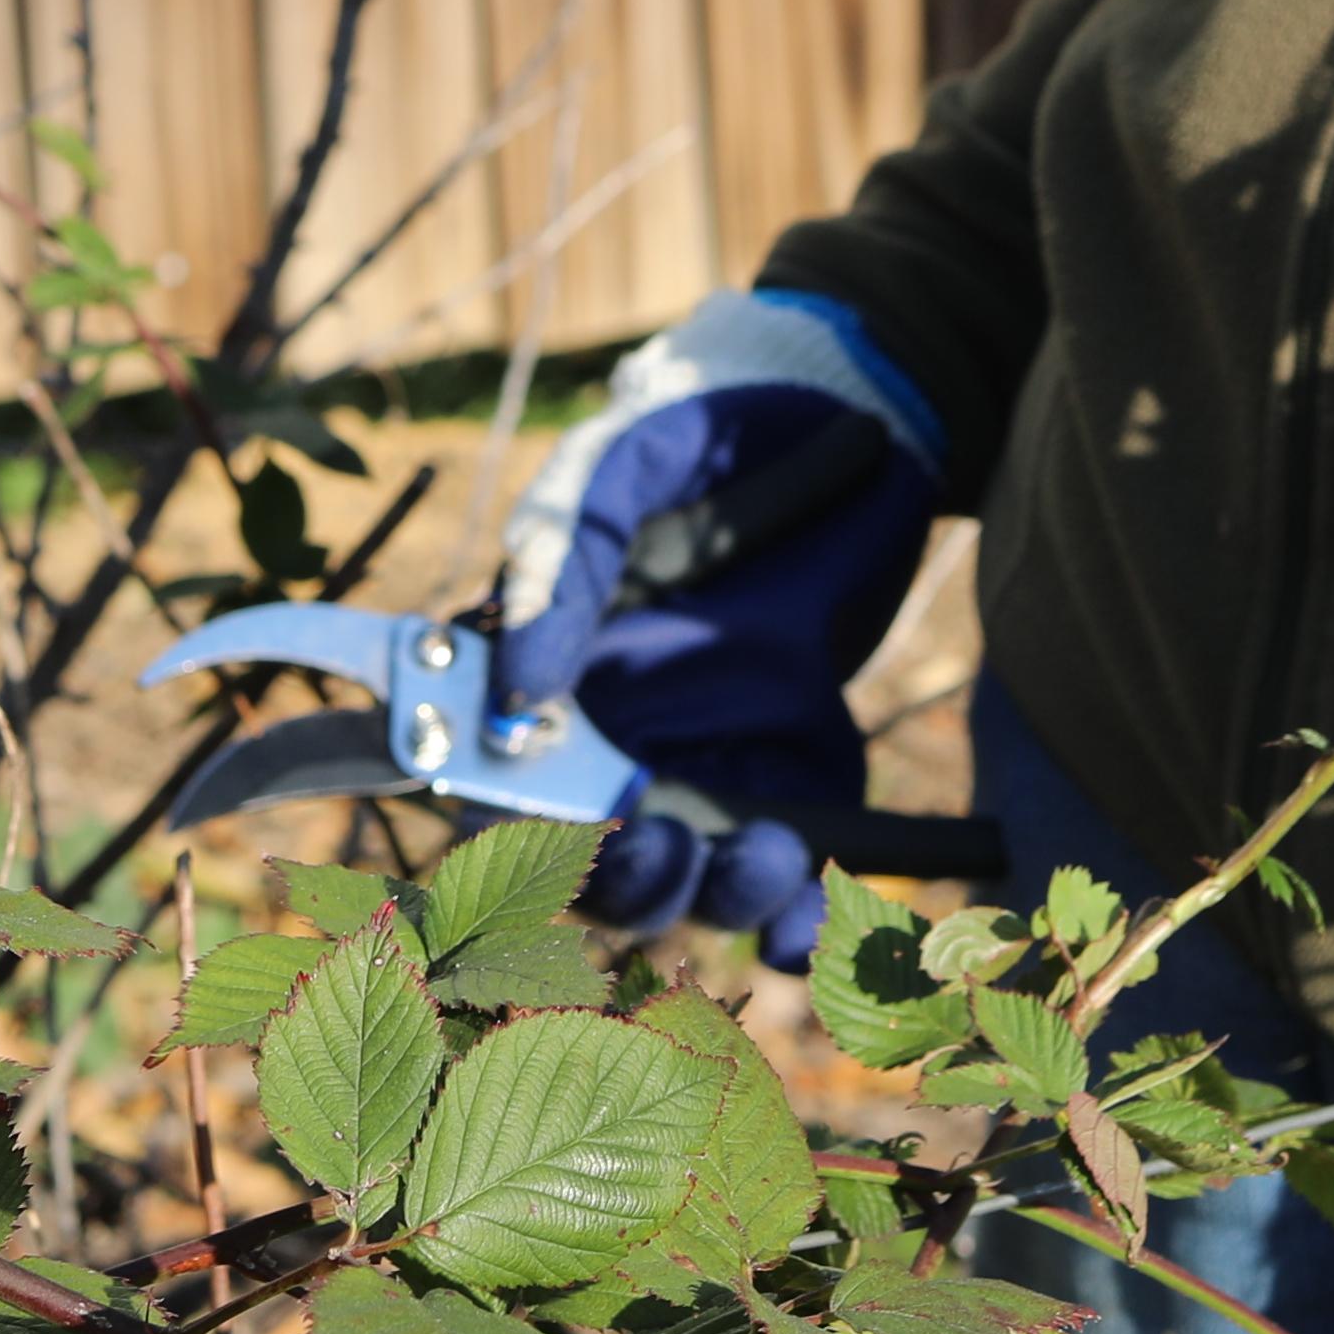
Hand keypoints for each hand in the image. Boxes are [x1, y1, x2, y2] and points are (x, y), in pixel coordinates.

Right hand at [487, 288, 942, 957]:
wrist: (833, 411)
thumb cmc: (690, 434)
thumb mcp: (614, 474)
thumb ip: (563, 563)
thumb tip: (516, 688)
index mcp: (550, 675)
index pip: (501, 786)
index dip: (506, 830)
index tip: (546, 829)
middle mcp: (620, 737)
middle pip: (598, 860)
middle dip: (626, 881)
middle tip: (667, 844)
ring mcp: (713, 761)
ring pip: (691, 881)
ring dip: (715, 895)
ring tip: (765, 851)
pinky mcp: (800, 774)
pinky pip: (787, 879)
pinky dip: (792, 922)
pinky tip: (808, 920)